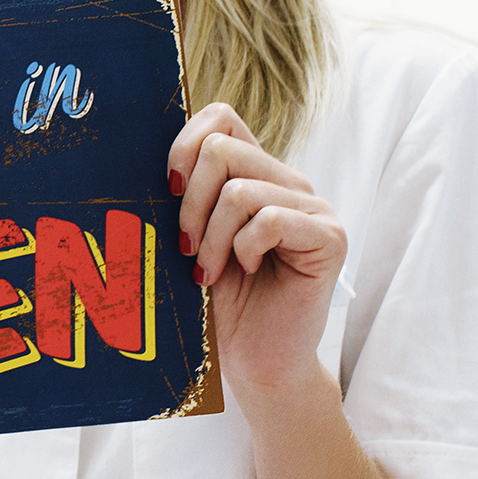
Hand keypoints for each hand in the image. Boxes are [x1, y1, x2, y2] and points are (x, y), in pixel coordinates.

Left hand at [170, 104, 346, 397]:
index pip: (221, 117)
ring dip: (211, 236)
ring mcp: (314, 207)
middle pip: (221, 149)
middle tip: (186, 247)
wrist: (257, 361)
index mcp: (256, 174)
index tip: (168, 190)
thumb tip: (147, 162)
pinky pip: (270, 219)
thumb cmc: (220, 304)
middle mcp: (289, 182)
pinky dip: (243, 248)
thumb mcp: (191, 239)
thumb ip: (185, 196)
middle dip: (189, 202)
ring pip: (240, 190)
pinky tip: (246, 272)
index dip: (185, 144)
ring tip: (210, 270)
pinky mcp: (330, 237)